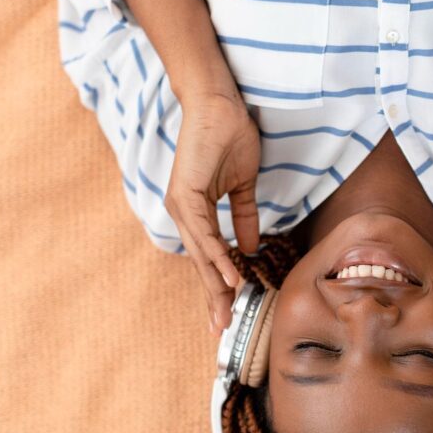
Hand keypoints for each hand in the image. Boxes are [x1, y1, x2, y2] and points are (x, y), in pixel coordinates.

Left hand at [164, 91, 261, 336]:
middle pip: (201, 264)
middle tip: (221, 328)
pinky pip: (204, 234)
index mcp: (195, 212)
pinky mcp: (186, 195)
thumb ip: (244, 216)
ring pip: (201, 255)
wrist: (217, 104)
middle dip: (214, 297)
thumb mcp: (243, 185)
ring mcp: (182, 206)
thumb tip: (250, 245)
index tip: (228, 311)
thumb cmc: (229, 136)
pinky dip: (217, 257)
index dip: (220, 284)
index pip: (209, 256)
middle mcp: (184, 214)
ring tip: (225, 312)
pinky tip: (230, 275)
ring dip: (215, 285)